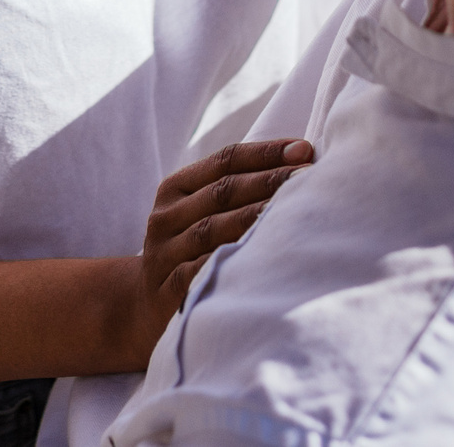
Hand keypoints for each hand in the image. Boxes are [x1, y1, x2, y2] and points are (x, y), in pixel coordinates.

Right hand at [136, 139, 313, 341]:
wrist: (142, 304)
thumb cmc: (190, 250)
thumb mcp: (198, 213)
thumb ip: (234, 190)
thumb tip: (300, 160)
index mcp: (175, 188)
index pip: (224, 160)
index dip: (265, 153)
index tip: (304, 149)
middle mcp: (165, 216)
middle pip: (222, 192)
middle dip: (270, 180)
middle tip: (310, 175)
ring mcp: (163, 253)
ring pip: (212, 228)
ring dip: (255, 218)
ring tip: (294, 211)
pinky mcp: (166, 290)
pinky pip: (198, 271)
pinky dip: (227, 261)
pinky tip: (259, 256)